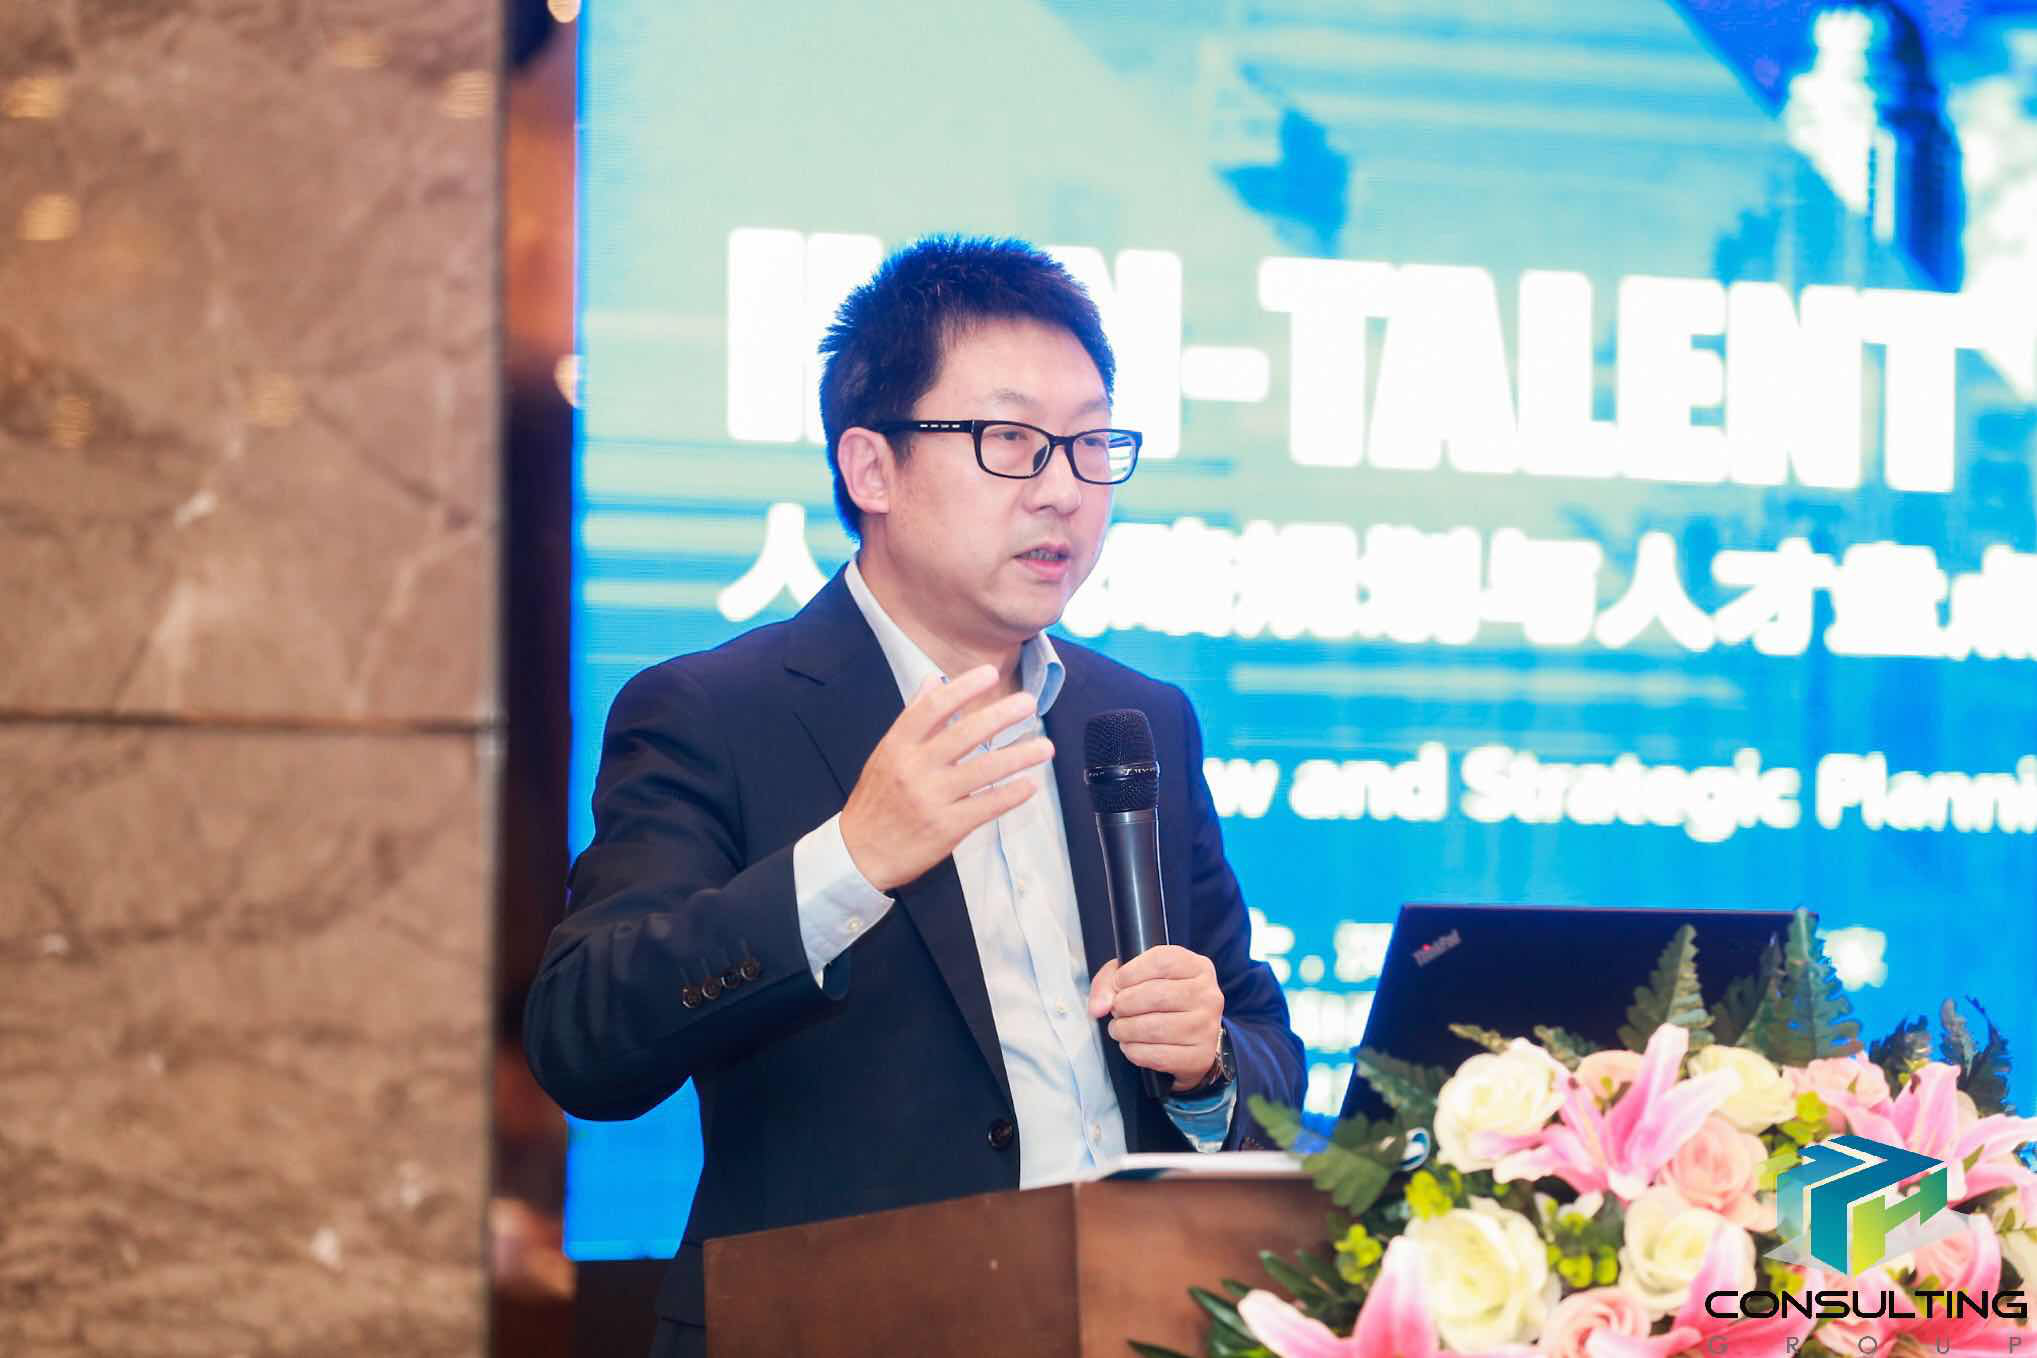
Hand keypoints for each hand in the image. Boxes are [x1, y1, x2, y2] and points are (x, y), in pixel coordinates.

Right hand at [839, 664, 1053, 892]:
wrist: (860, 854)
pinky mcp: (947, 828)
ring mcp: (932, 798)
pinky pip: (986, 806)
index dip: (963, 688)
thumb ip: (912, 718)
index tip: (990, 674)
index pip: (933, 708)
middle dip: (1001, 715)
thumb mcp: (886, 754)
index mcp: (898, 745)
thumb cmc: (876, 800)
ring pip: (984, 770)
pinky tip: (1030, 785)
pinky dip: (1011, 795)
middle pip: (965, 734)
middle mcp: (915, 768)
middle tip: (1030, 703)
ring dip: (1019, 756)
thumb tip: (933, 680)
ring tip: (1045, 747)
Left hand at [1087, 945, 1224, 1091]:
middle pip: (1156, 995)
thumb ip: (1110, 981)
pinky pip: (1158, 1056)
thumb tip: (1099, 1007)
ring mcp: (1207, 1027)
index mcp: (1196, 967)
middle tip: (1117, 1011)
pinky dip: (1135, 1051)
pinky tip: (1131, 1045)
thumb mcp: (1137, 976)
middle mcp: (1208, 995)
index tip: (1118, 984)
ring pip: (1155, 1028)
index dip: (1130, 973)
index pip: (1161, 961)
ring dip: (1125, 1030)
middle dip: (1124, 1004)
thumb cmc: (1162, 1000)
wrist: (1189, 1038)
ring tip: (1120, 1029)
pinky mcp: (1200, 1056)